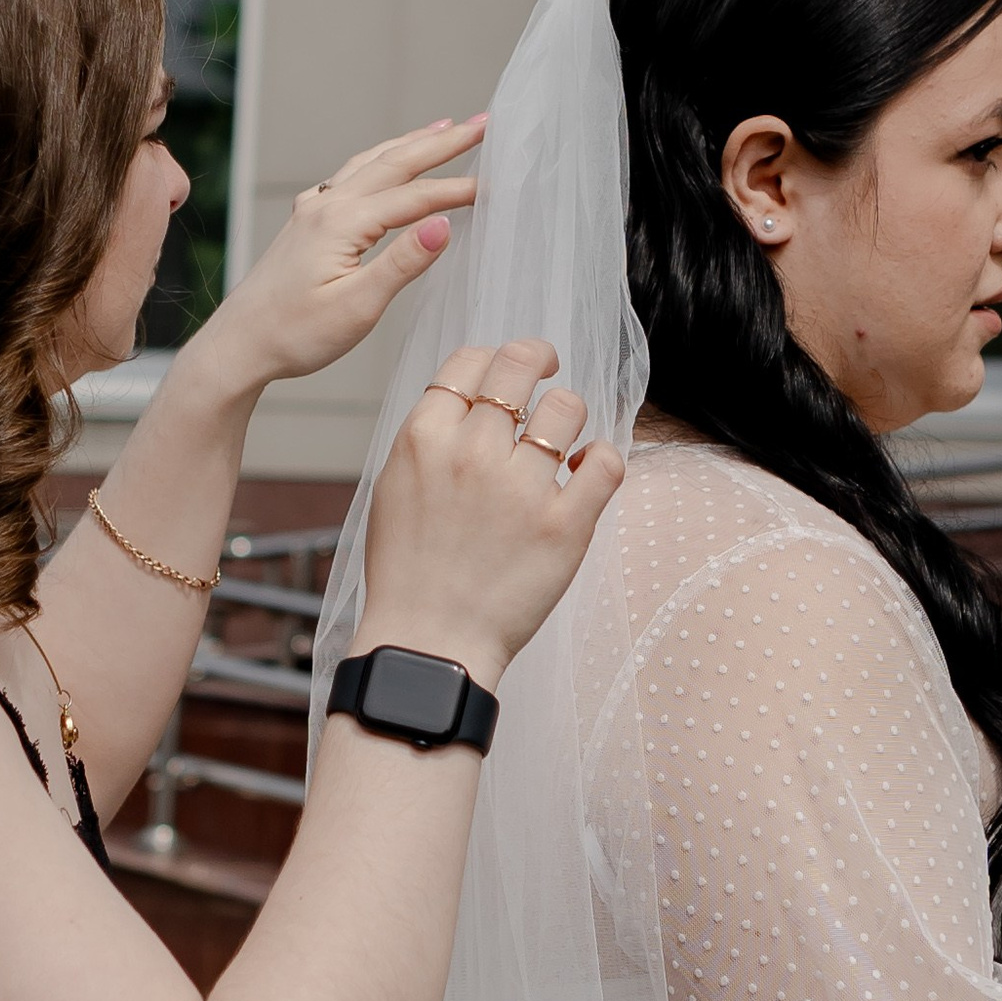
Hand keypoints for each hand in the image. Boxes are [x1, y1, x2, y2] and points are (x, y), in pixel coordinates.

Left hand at [186, 118, 485, 400]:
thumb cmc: (294, 335)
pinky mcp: (303, 224)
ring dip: (409, 145)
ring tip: (442, 129)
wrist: (238, 346)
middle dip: (442, 143)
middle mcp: (326, 206)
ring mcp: (311, 211)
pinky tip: (378, 167)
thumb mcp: (357, 307)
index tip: (496, 183)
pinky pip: (348, 178)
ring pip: (369, 164)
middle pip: (395, 163)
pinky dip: (376, 163)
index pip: (415, 198)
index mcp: (342, 223)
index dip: (457, 190)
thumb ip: (401, 263)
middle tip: (482, 124)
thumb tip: (442, 224)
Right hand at [356, 339, 626, 689]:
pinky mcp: (564, 524)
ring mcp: (520, 487)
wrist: (428, 643)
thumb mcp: (396, 487)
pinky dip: (602, 459)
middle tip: (549, 370)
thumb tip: (473, 400)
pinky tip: (586, 473)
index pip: (469, 361)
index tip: (511, 367)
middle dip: (539, 359)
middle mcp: (472, 452)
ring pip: (568, 407)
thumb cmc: (409, 572)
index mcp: (423, 438)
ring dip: (568, 417)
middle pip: (520, 367)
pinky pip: (606, 461)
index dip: (494, 357)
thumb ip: (431, 438)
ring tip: (562, 443)